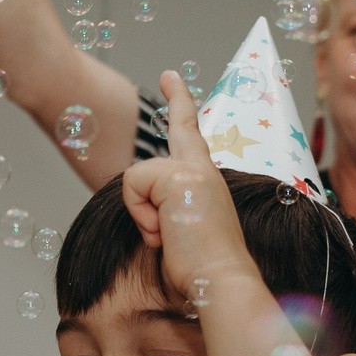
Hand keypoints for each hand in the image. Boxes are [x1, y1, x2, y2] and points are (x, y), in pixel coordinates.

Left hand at [117, 71, 256, 306]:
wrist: (222, 281)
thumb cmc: (202, 273)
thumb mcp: (180, 240)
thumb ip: (166, 221)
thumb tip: (153, 225)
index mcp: (206, 185)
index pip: (191, 140)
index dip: (181, 107)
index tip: (171, 80)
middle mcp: (205, 172)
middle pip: (182, 126)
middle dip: (178, 98)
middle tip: (169, 74)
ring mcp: (194, 172)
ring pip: (138, 176)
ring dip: (142, 214)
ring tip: (168, 237)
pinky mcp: (180, 177)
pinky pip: (134, 185)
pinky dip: (140, 214)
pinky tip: (164, 233)